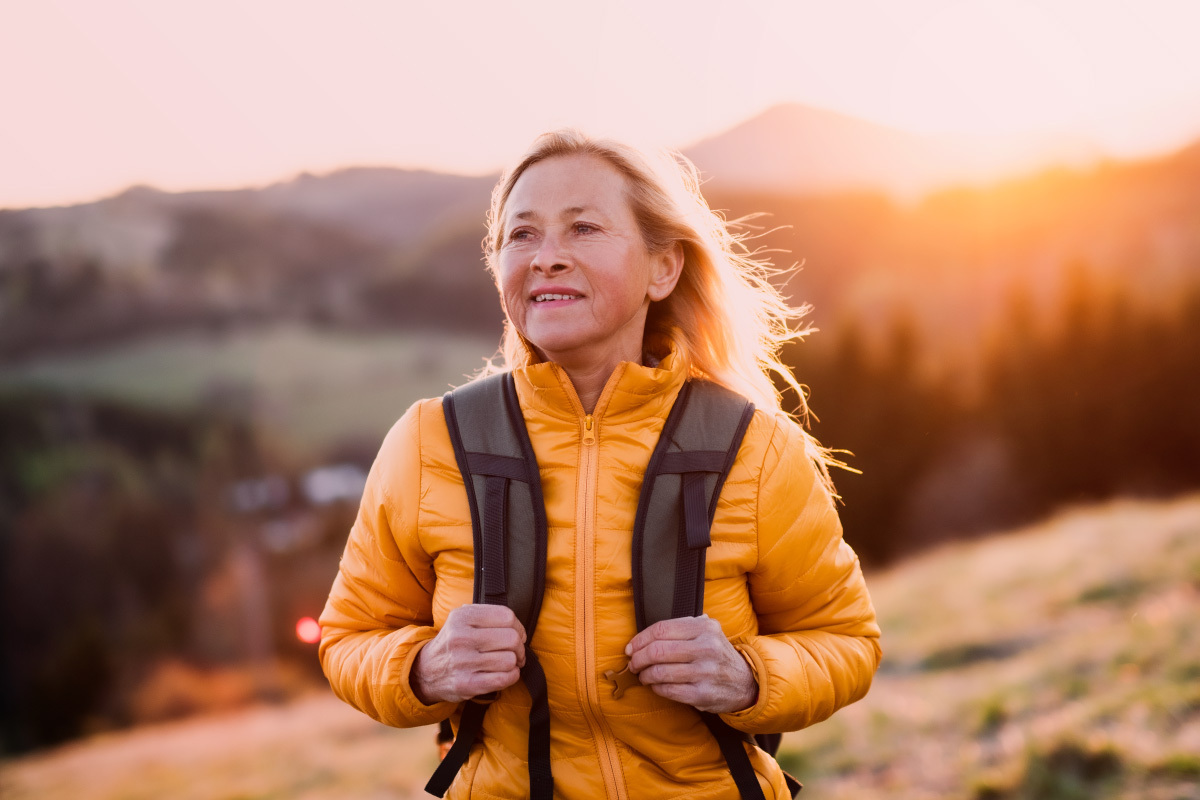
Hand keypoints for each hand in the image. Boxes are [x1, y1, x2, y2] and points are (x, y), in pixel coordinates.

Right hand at [411, 604, 525, 704]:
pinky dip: (512, 676)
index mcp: (462, 617)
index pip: (507, 616)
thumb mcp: (461, 618)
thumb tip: (518, 627)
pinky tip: (505, 674)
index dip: (519, 627)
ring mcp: (463, 662)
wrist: (426, 671)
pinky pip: (504, 678)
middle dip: (520, 647)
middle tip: (516, 652)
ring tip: (508, 663)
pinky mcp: (467, 684)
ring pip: (510, 660)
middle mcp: (461, 637)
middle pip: (512, 639)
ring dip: (515, 663)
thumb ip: (487, 615)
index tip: (518, 635)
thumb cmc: (453, 643)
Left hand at [625, 615, 757, 713]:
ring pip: (660, 672)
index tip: (631, 648)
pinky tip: (656, 686)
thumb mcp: (706, 632)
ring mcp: (705, 672)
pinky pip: (668, 690)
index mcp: (705, 628)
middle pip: (657, 651)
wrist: (745, 682)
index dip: (640, 639)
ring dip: (645, 675)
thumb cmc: (716, 654)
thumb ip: (680, 628)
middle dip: (638, 659)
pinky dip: (656, 688)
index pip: (661, 629)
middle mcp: (706, 648)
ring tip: (643, 675)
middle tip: (633, 664)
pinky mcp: (702, 694)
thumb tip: (640, 640)